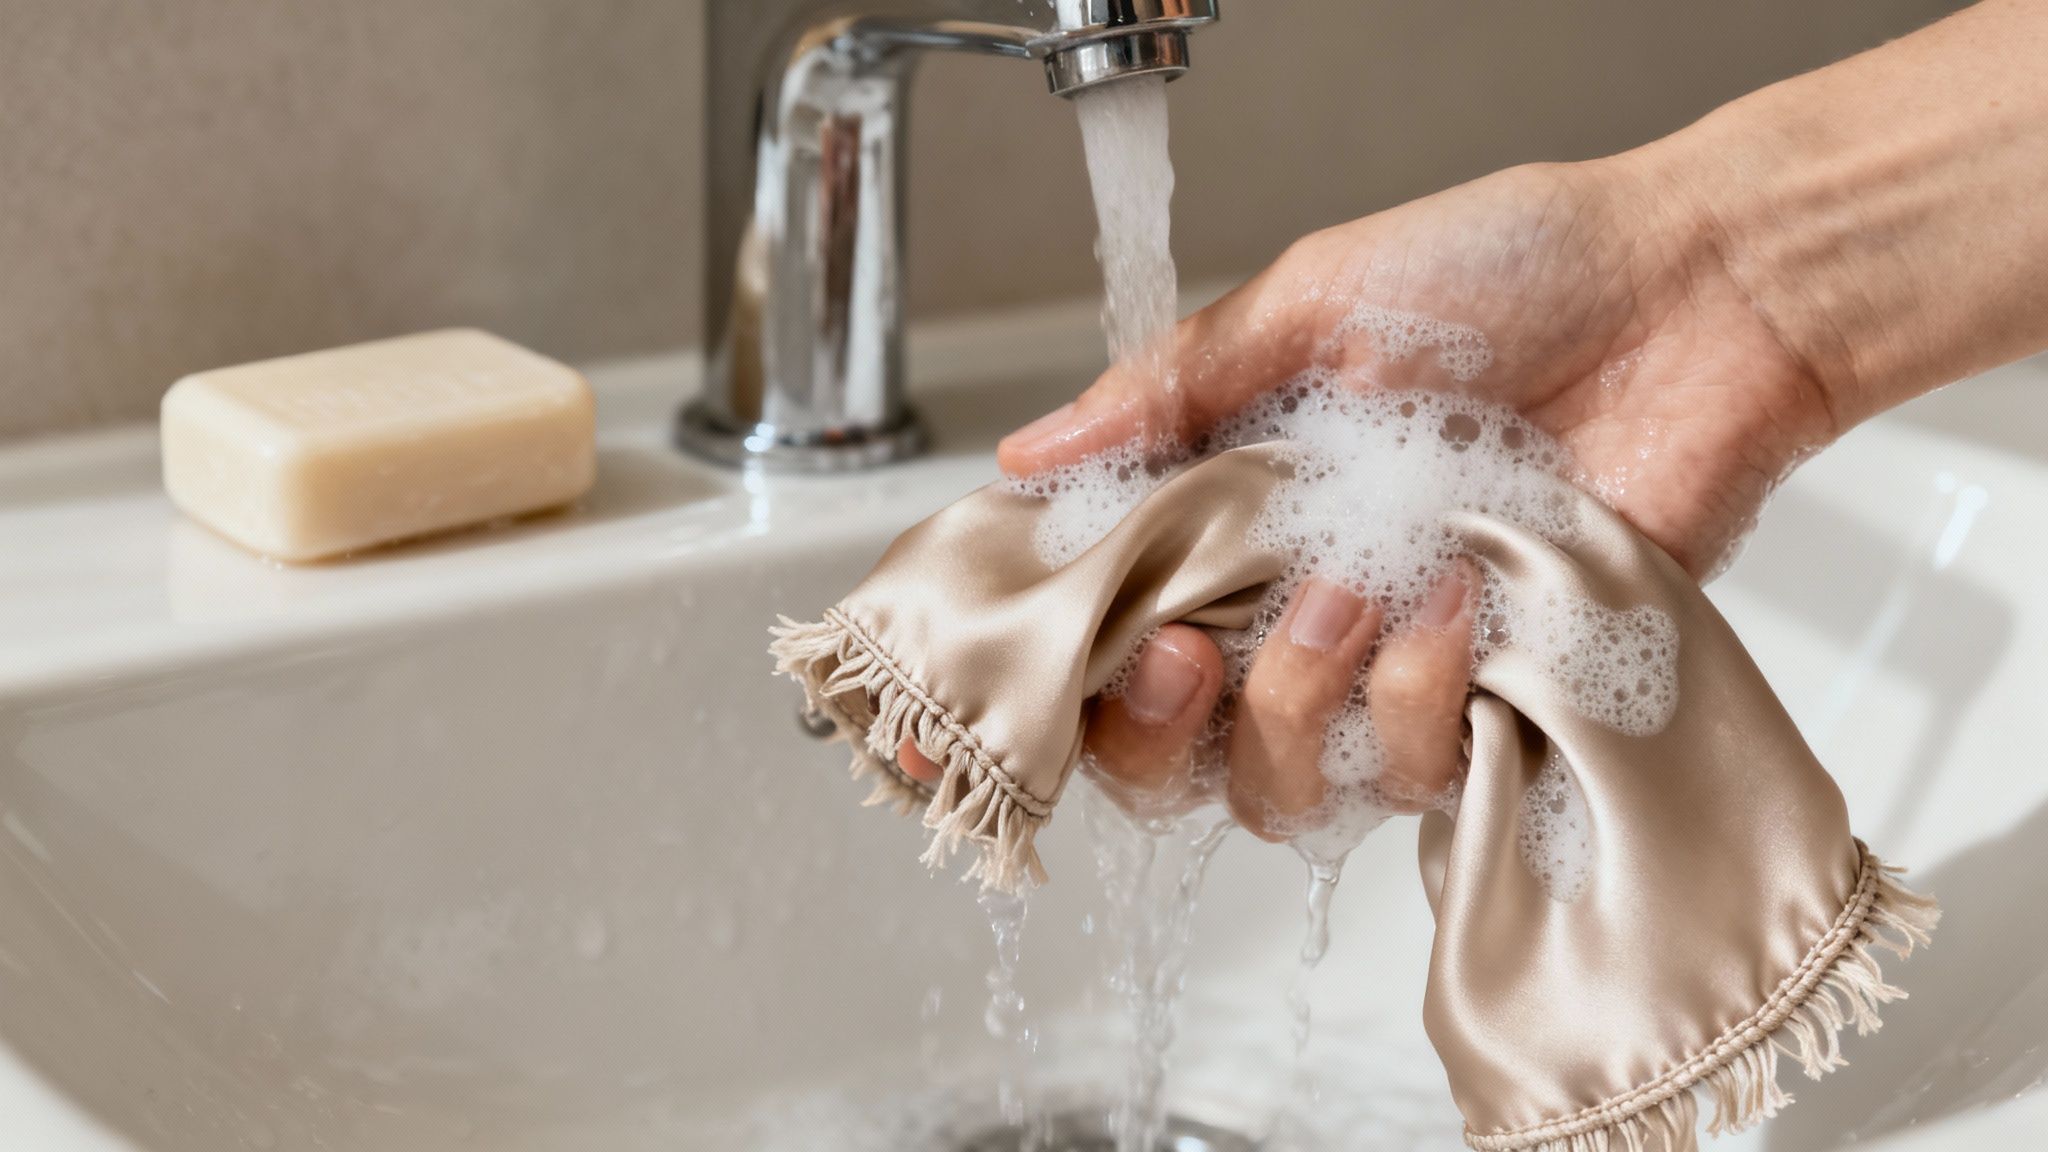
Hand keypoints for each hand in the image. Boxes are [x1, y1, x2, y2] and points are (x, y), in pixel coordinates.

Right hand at [933, 158, 1839, 836]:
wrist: (1698, 299)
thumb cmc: (1516, 272)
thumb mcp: (1312, 300)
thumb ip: (1171, 387)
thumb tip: (1030, 454)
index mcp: (1233, 512)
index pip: (1109, 632)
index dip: (1076, 662)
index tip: (1087, 623)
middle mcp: (1294, 606)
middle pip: (1170, 756)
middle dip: (1154, 731)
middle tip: (1188, 655)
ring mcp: (1388, 667)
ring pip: (1278, 789)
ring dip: (1294, 702)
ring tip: (1358, 590)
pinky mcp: (1490, 703)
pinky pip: (1411, 774)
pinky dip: (1421, 693)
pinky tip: (1464, 592)